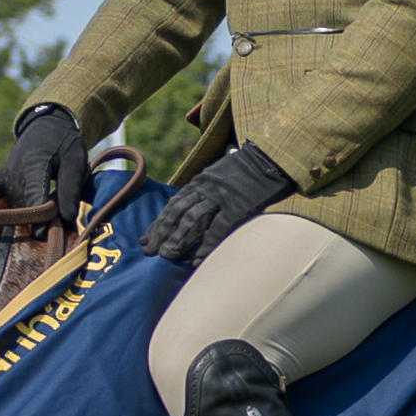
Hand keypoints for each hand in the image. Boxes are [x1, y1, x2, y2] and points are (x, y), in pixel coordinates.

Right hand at [0, 103, 87, 215]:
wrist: (43, 127)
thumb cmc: (63, 143)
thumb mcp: (76, 161)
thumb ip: (71, 189)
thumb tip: (67, 219)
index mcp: (33, 166)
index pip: (35, 202)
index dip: (43, 223)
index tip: (51, 236)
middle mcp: (12, 175)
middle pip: (25, 211)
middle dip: (43, 222)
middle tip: (62, 225)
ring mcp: (2, 182)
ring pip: (19, 212)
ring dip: (35, 218)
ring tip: (54, 211)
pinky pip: (14, 206)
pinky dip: (28, 210)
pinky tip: (41, 206)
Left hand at [144, 140, 297, 267]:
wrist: (270, 157)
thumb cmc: (247, 168)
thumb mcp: (220, 172)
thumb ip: (205, 188)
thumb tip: (192, 202)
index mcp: (200, 181)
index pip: (173, 204)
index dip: (158, 222)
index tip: (145, 238)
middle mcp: (206, 188)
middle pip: (177, 213)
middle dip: (162, 233)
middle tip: (150, 252)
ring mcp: (221, 196)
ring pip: (192, 220)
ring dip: (178, 240)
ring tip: (168, 257)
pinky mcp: (238, 205)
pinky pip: (218, 227)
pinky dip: (206, 244)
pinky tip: (197, 259)